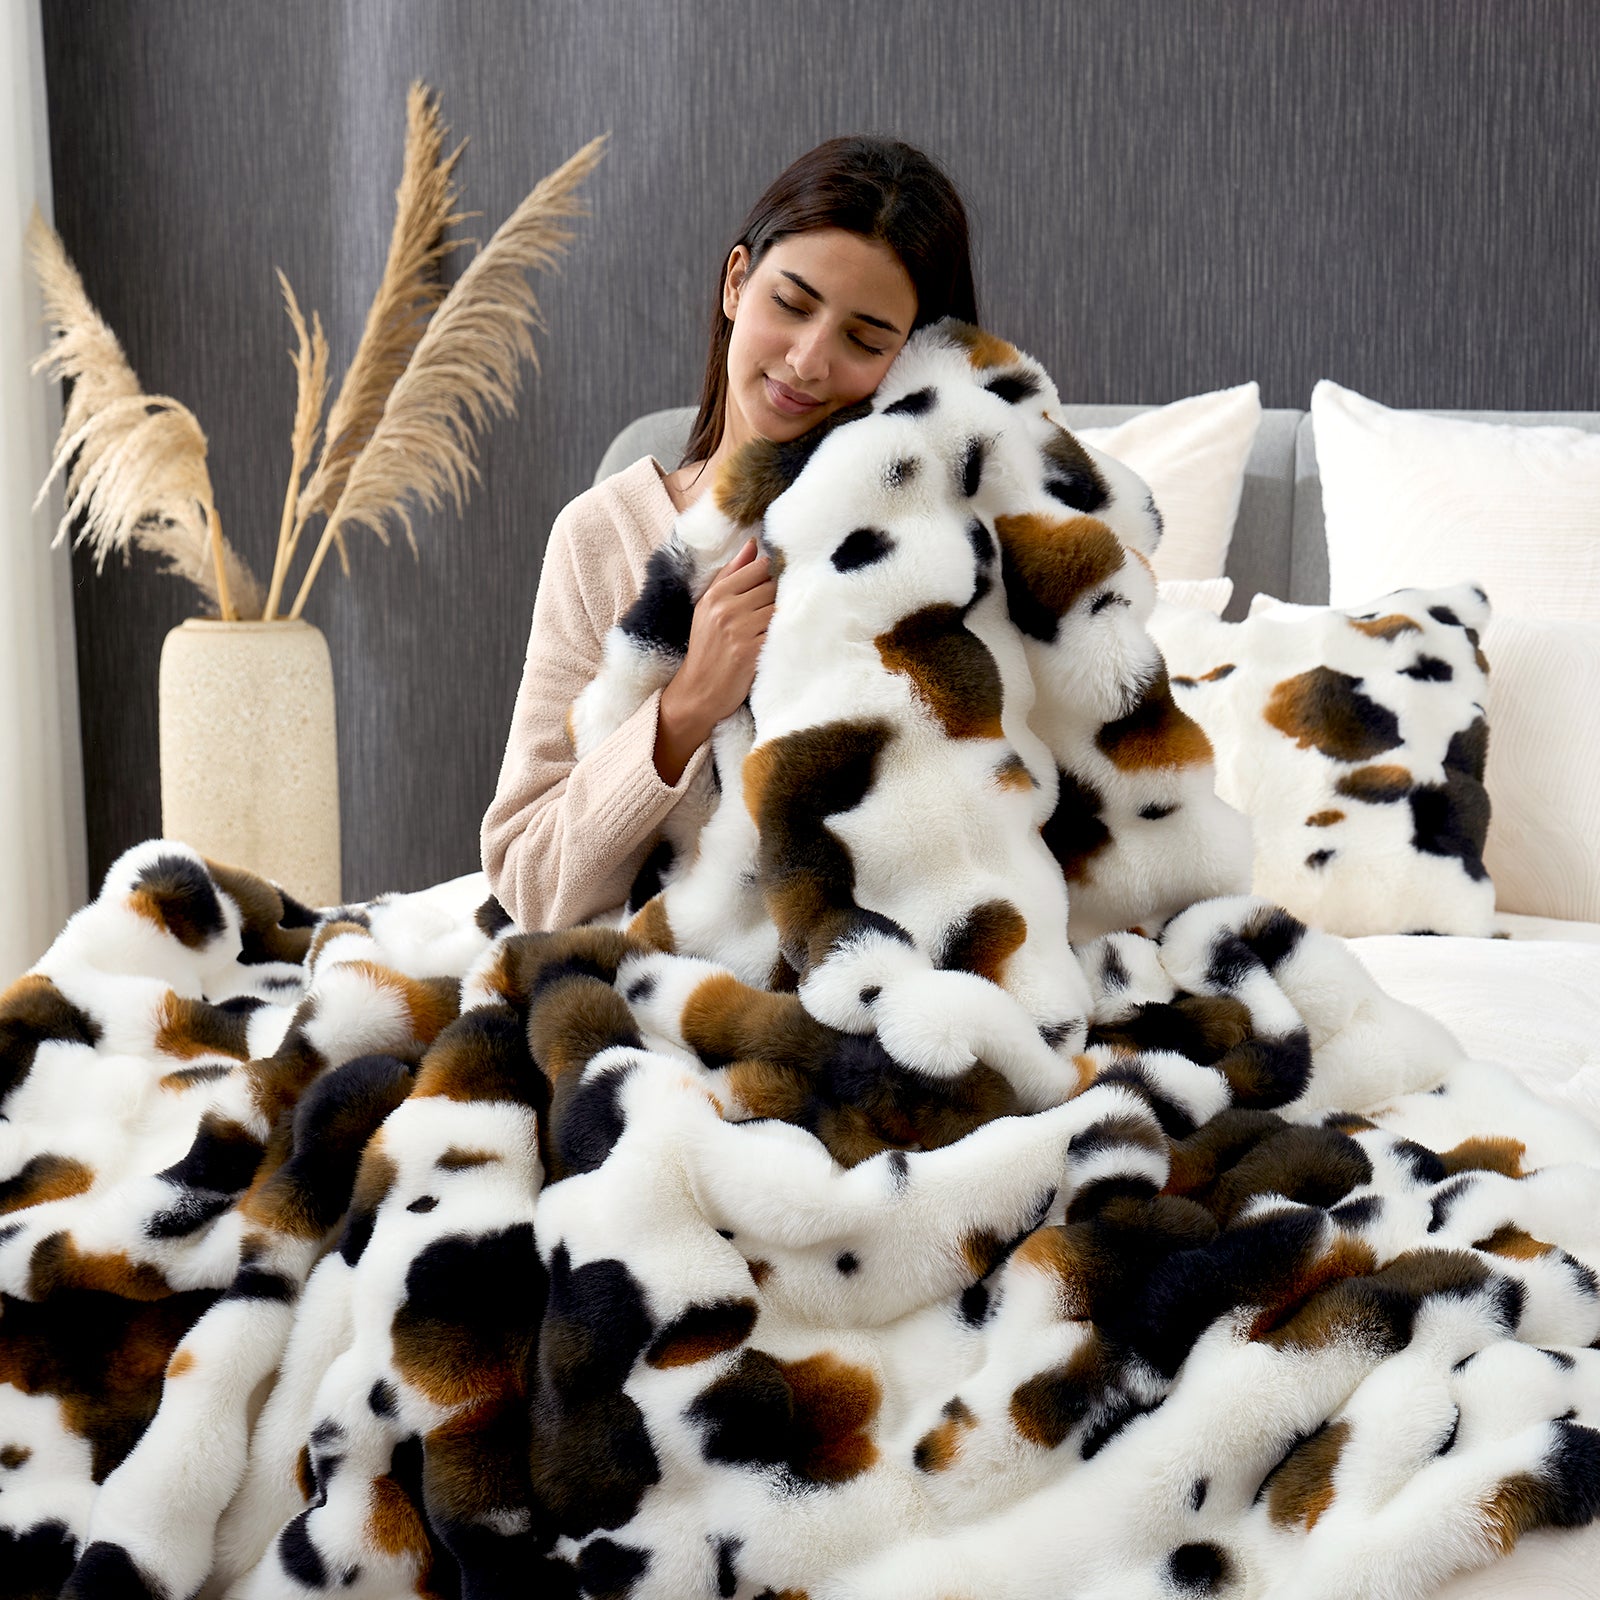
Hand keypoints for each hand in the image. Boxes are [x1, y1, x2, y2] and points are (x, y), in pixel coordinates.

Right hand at [654, 539, 774, 783]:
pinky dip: (785, 635)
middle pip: (773, 586)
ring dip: (784, 616)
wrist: (699, 692)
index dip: (774, 575)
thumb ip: (731, 574)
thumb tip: (753, 544)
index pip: (759, 567)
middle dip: (781, 596)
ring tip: (778, 627)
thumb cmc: (707, 648)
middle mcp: (726, 607)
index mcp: (716, 593)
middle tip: (781, 610)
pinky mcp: (751, 650)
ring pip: (779, 608)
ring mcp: (739, 629)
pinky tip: (783, 641)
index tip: (780, 585)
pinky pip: (780, 632)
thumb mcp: (709, 607)